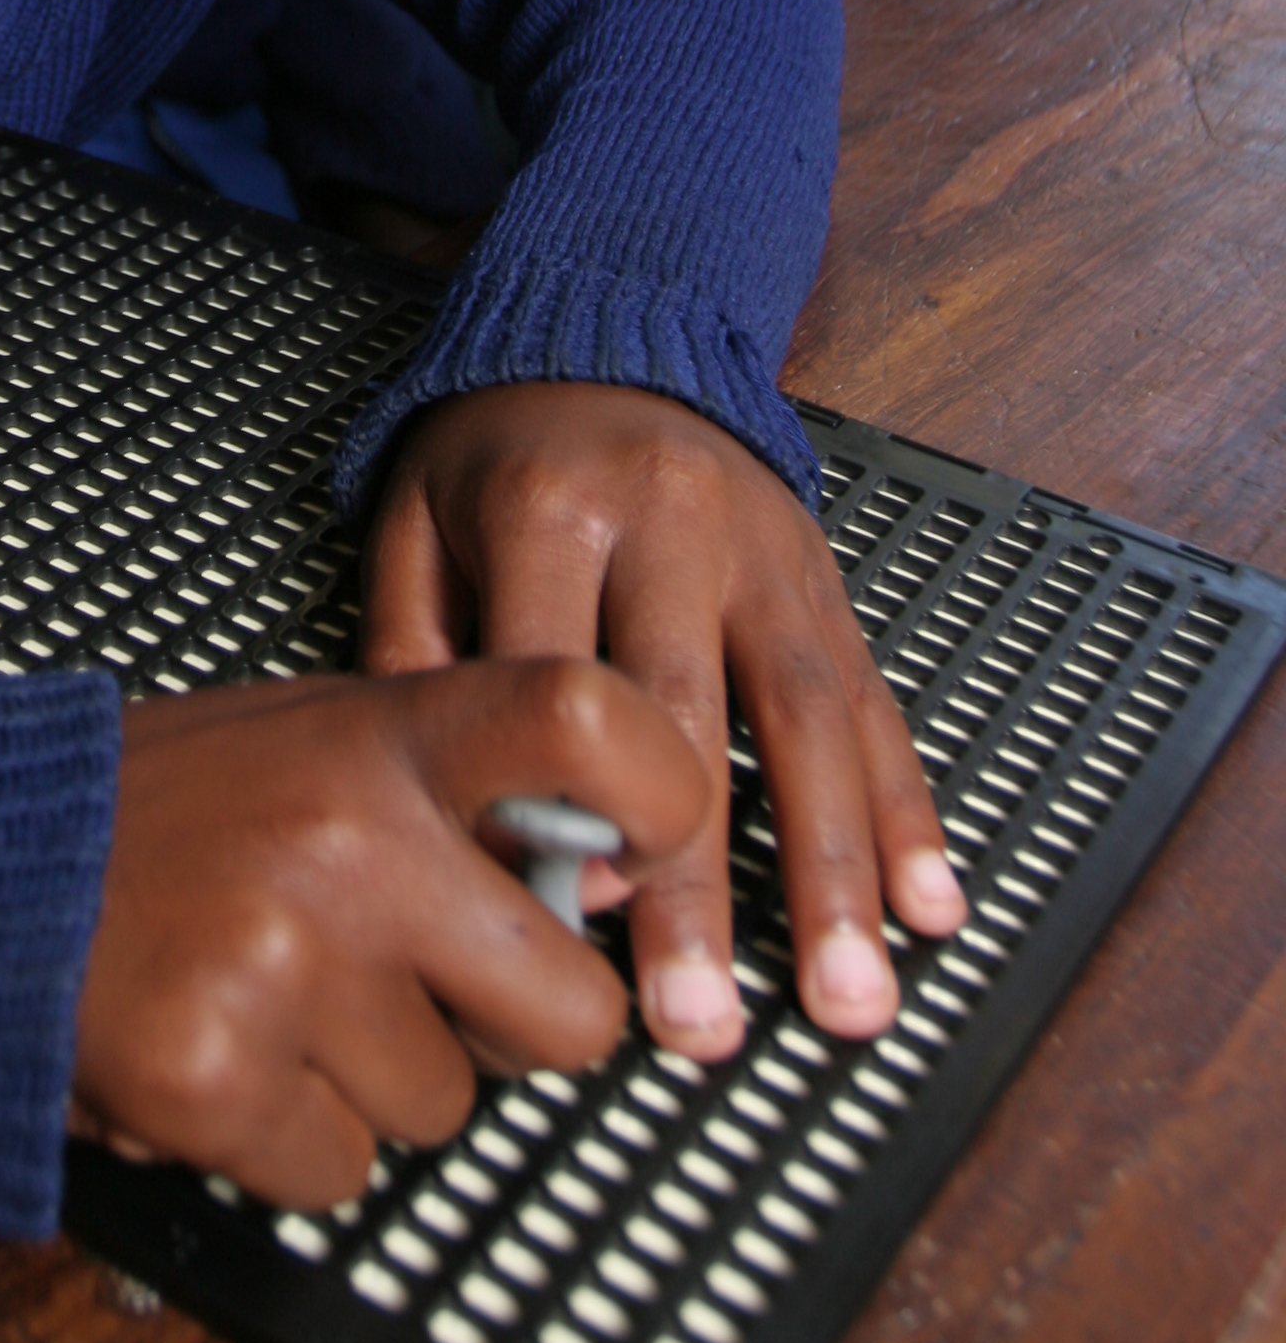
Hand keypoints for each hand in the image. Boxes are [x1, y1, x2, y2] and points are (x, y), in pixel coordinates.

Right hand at [68, 655, 707, 1208]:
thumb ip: (454, 792)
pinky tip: (219, 1054)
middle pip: (571, 1015)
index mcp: (387, 735)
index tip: (648, 858)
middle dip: (510, 1033)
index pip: (588, 720)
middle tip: (410, 984)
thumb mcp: (316, 740)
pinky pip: (341, 1175)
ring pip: (446, 1111)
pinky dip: (286, 1143)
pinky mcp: (216, 1078)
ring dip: (372, 1085)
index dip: (665, 798)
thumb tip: (612, 886)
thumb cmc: (161, 810)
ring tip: (268, 996)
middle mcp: (353, 839)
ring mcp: (284, 962)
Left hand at [360, 383, 965, 1064]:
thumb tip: (446, 815)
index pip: (567, 679)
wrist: (606, 321)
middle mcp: (672, 527)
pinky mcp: (823, 578)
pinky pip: (873, 700)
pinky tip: (929, 903)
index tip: (582, 924)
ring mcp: (766, 552)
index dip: (575, 804)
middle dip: (702, 884)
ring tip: (846, 1003)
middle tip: (699, 1022)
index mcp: (551, 509)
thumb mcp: (413, 520)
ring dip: (834, 873)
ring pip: (809, 720)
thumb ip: (415, 652)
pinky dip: (906, 809)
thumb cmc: (493, 452)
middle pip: (693, 720)